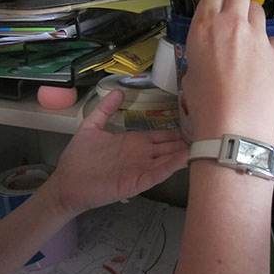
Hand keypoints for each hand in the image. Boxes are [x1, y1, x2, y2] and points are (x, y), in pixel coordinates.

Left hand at [47, 90, 188, 217]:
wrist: (66, 182)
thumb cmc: (79, 157)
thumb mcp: (92, 127)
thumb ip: (105, 109)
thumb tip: (119, 91)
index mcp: (134, 142)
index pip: (160, 135)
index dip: (176, 130)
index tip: (193, 122)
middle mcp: (141, 155)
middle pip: (168, 147)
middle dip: (185, 141)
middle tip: (206, 133)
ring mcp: (140, 169)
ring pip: (167, 160)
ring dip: (183, 153)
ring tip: (201, 144)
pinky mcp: (136, 182)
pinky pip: (156, 174)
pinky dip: (170, 167)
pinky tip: (183, 159)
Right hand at [182, 0, 273, 144]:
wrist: (234, 129)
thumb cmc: (208, 108)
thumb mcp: (191, 74)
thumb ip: (201, 52)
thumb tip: (209, 52)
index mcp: (204, 27)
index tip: (218, 2)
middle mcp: (232, 25)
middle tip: (234, 11)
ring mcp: (257, 37)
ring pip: (258, 10)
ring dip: (251, 19)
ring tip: (245, 42)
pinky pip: (269, 39)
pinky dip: (263, 46)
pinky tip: (257, 65)